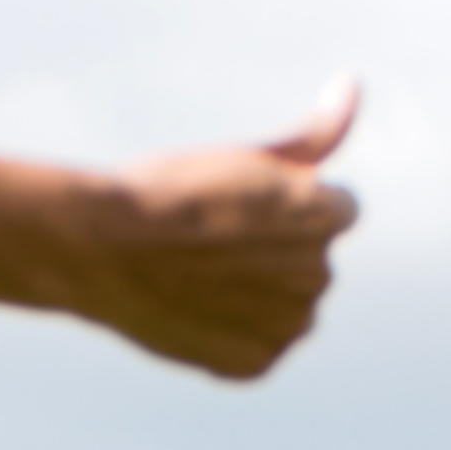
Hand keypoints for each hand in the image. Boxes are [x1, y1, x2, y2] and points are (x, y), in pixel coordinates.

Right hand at [58, 80, 358, 381]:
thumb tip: (351, 84)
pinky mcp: (255, 364)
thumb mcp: (244, 155)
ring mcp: (288, 326)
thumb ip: (313, 135)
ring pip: (283, 306)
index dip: (282, 206)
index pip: (333, 210)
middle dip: (272, 252)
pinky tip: (191, 308)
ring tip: (195, 274)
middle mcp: (319, 275)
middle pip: (306, 261)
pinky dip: (229, 334)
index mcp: (327, 215)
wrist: (99, 249)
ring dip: (255, 295)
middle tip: (208, 239)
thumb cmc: (168, 190)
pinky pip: (255, 347)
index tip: (237, 206)